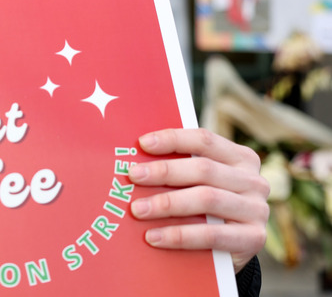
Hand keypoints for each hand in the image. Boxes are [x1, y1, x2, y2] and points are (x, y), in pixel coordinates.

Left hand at [128, 128, 268, 272]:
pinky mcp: (254, 239)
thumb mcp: (196, 185)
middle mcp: (253, 181)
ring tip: (138, 209)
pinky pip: (211, 235)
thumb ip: (179, 169)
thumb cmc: (203, 208)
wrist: (229, 251)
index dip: (173, 139)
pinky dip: (179, 235)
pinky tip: (153, 237)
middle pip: (204, 169)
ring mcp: (257, 210)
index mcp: (240, 158)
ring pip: (207, 199)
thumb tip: (136, 159)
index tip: (142, 143)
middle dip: (164, 171)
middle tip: (133, 176)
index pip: (204, 140)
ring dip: (167, 204)